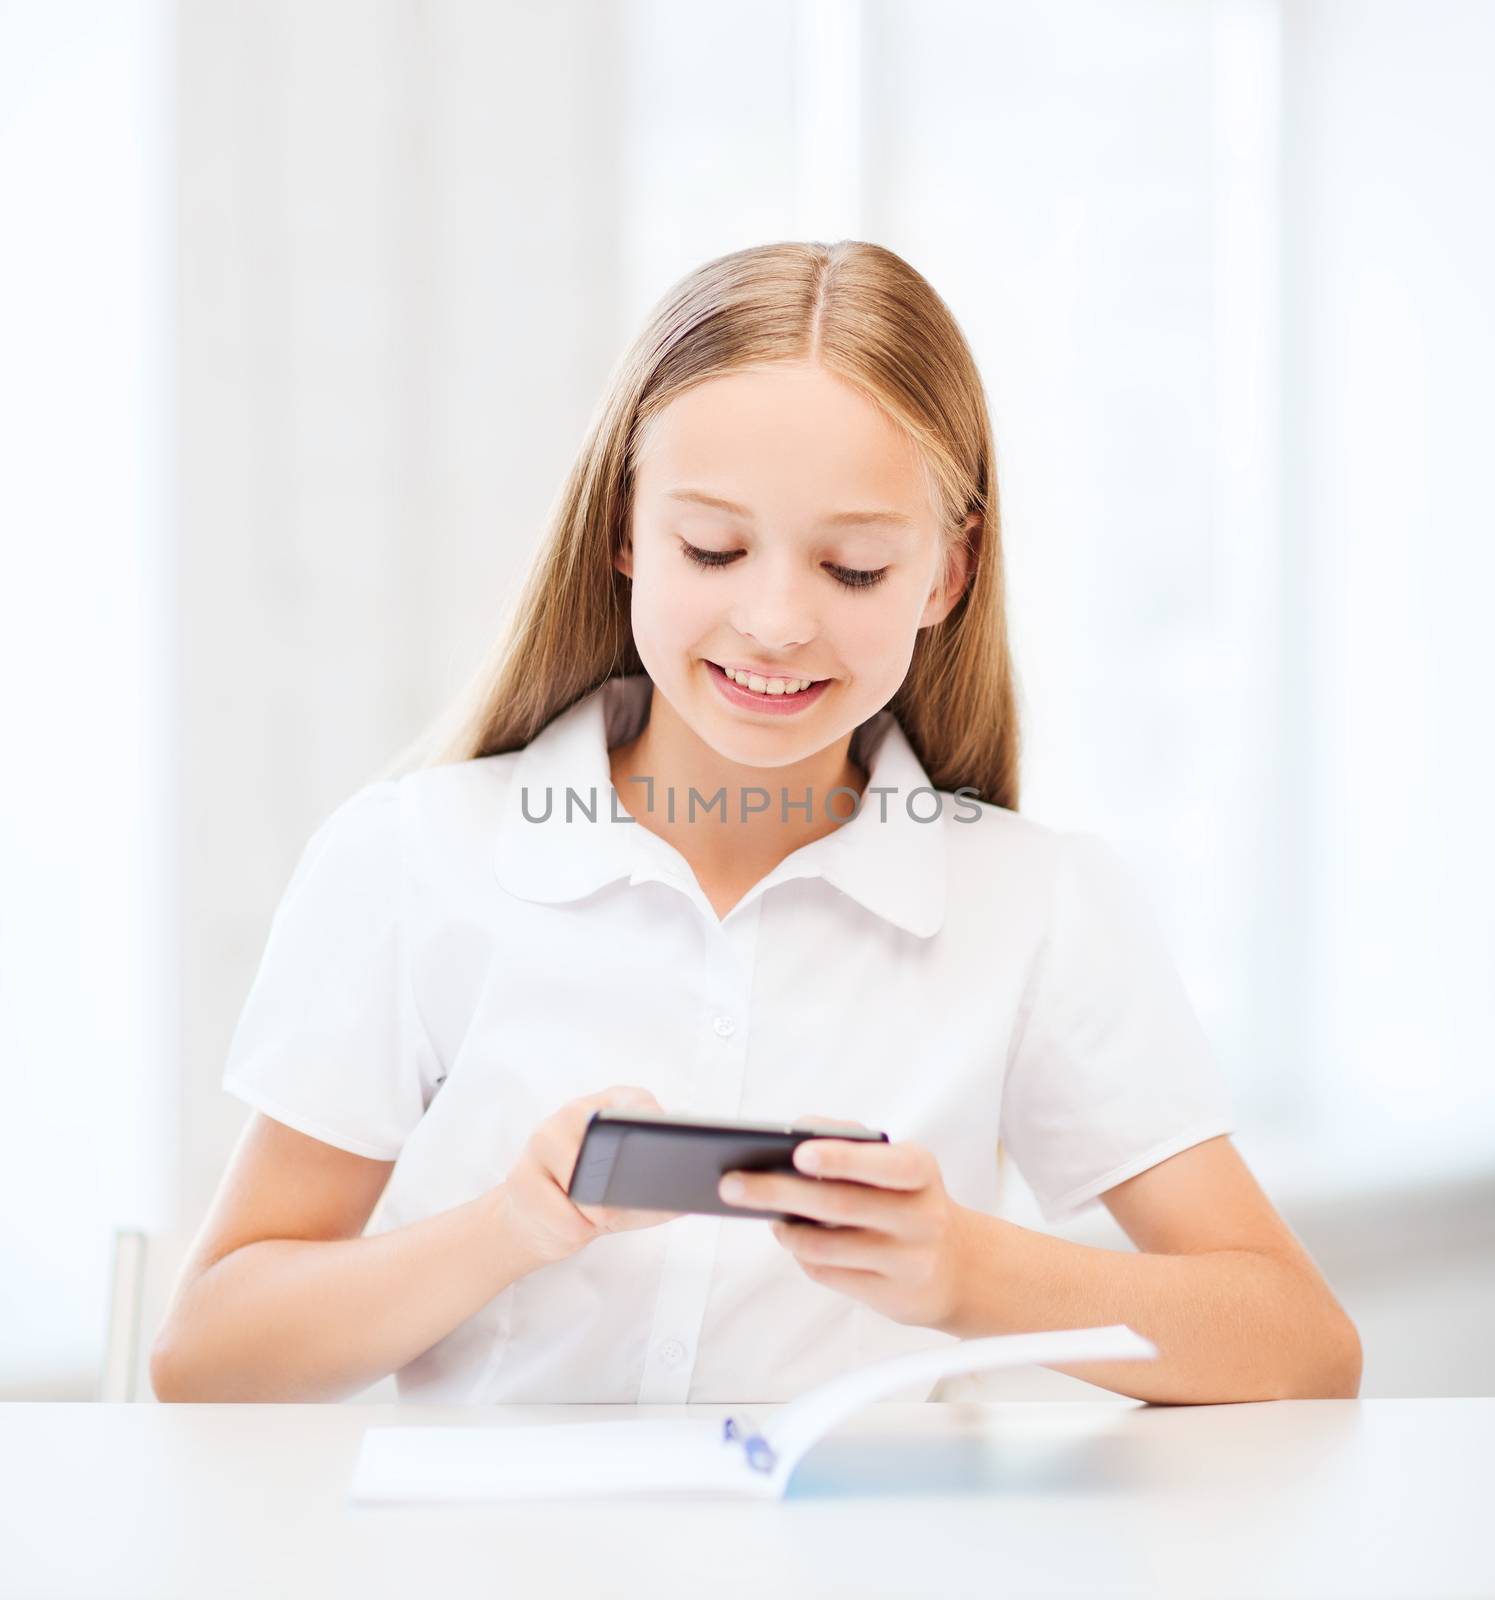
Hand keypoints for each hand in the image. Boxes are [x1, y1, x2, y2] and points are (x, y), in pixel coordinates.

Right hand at [498, 1085, 683, 1267]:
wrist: (533, 1223)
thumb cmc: (593, 1206)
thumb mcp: (635, 1200)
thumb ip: (664, 1195)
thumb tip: (693, 1196)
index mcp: (608, 1107)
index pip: (640, 1104)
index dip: (654, 1127)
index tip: (663, 1149)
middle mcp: (574, 1113)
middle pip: (609, 1145)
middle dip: (618, 1185)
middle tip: (617, 1204)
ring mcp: (544, 1139)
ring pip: (585, 1187)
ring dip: (595, 1216)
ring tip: (588, 1214)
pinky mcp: (520, 1176)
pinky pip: (565, 1217)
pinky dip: (573, 1232)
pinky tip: (564, 1222)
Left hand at [718, 1112, 973, 1329]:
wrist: (959, 1266)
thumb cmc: (910, 1200)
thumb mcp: (897, 1163)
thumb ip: (850, 1140)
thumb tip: (798, 1129)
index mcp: (920, 1172)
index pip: (883, 1164)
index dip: (841, 1157)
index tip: (798, 1152)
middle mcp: (919, 1217)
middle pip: (840, 1205)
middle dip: (779, 1193)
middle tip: (732, 1184)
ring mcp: (908, 1261)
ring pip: (828, 1247)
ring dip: (787, 1231)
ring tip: (767, 1217)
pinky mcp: (892, 1297)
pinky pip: (830, 1275)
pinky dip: (803, 1256)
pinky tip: (793, 1240)